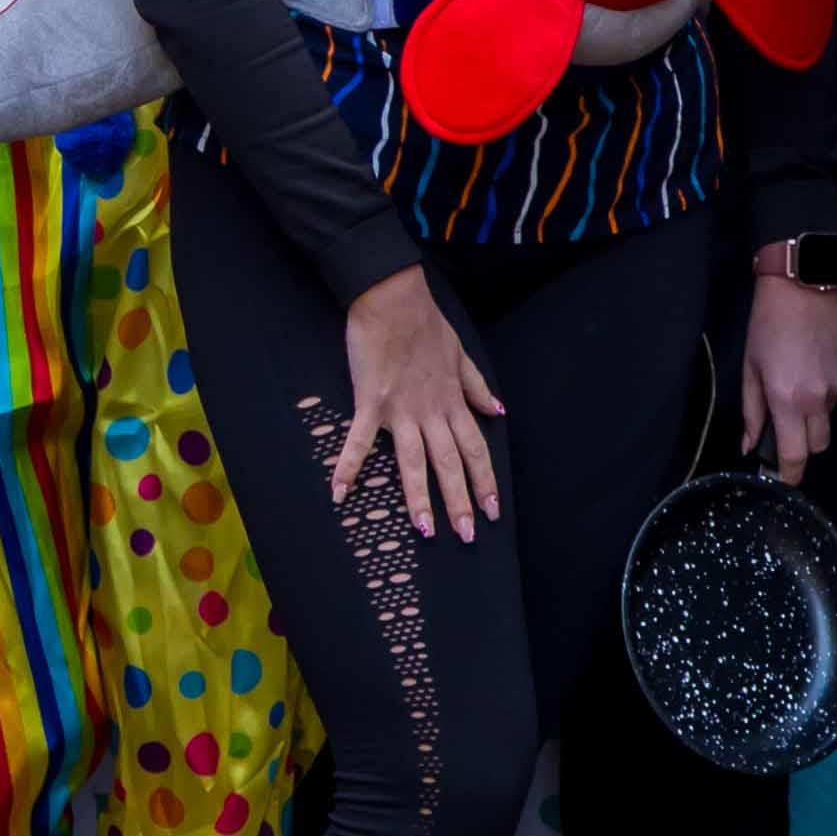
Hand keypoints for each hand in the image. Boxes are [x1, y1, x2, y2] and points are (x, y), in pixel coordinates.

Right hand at [332, 265, 504, 541]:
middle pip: (450, 464)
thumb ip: (476, 386)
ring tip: (426, 530)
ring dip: (420, 498)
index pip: (475, 450)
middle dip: (460, 502)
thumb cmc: (425, 323)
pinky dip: (349, 467)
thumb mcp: (460, 354)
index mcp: (452, 401)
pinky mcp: (371, 402)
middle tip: (467, 536)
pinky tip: (339, 493)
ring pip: (415, 462)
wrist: (393, 299)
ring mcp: (401, 410)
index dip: (484, 481)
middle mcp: (432, 411)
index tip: (492, 510)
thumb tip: (497, 411)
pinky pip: (360, 441)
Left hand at [740, 269, 836, 483]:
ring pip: (827, 418)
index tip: (782, 480)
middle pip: (818, 444)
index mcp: (788, 400)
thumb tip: (748, 444)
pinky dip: (823, 390)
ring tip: (794, 384)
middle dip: (801, 445)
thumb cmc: (767, 325)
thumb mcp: (750, 368)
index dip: (789, 473)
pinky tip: (810, 364)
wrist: (804, 285)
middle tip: (783, 429)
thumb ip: (751, 411)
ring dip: (812, 415)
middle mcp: (819, 399)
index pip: (795, 454)